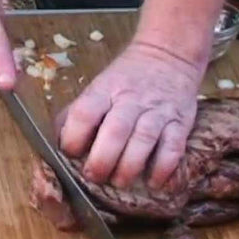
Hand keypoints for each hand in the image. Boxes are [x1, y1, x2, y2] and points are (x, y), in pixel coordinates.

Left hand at [58, 40, 203, 189]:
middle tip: (94, 177)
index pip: (84, 112)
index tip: (70, 152)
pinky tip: (155, 183)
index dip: (73, 136)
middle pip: (115, 131)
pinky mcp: (180, 122)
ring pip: (143, 140)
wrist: (168, 56)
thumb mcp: (98, 86)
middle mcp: (130, 100)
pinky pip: (173, 147)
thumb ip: (78, 112)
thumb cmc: (126, 79)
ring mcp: (157, 111)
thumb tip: (59, 142)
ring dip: (130, 167)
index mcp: (104, 90)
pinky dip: (164, 168)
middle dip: (102, 160)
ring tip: (120, 182)